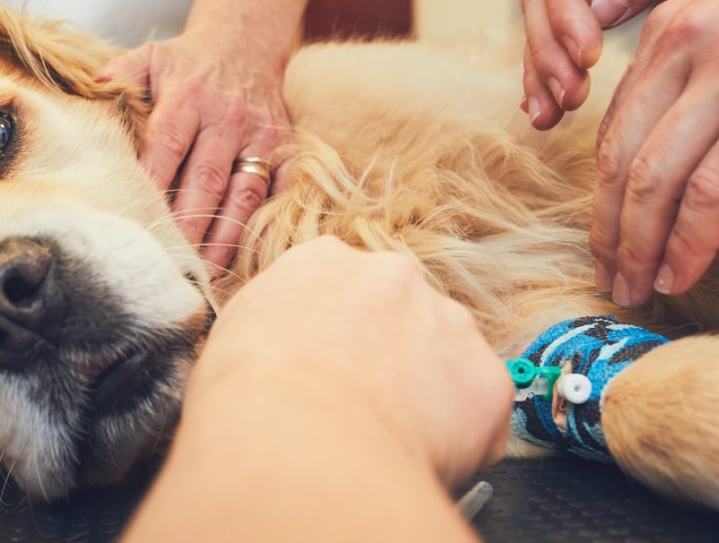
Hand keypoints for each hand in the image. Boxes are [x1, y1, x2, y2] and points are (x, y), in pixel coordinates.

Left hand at [98, 27, 294, 271]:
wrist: (246, 42)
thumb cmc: (187, 62)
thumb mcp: (150, 57)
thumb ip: (119, 78)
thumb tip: (90, 97)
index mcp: (189, 96)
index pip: (166, 146)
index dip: (151, 185)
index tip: (134, 221)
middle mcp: (228, 117)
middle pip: (205, 179)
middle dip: (187, 225)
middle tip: (166, 262)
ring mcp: (262, 136)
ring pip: (244, 194)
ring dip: (223, 236)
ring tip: (202, 272)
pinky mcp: (287, 150)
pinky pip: (281, 193)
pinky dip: (266, 225)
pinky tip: (246, 256)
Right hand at [193, 237, 512, 485]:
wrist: (296, 441)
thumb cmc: (247, 397)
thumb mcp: (232, 335)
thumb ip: (269, 320)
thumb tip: (274, 342)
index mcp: (324, 261)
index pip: (342, 290)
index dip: (336, 334)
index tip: (328, 367)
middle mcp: (393, 276)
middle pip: (402, 315)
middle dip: (389, 356)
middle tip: (361, 407)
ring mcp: (448, 323)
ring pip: (446, 360)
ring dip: (426, 393)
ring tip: (387, 439)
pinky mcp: (486, 381)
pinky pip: (478, 411)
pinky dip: (459, 437)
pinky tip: (416, 456)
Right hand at [519, 0, 675, 127]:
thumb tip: (604, 8)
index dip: (569, 24)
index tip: (588, 58)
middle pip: (539, 14)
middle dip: (551, 62)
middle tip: (571, 97)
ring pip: (537, 34)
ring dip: (540, 80)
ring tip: (547, 118)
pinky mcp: (568, 11)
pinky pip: (546, 42)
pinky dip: (543, 76)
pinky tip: (540, 108)